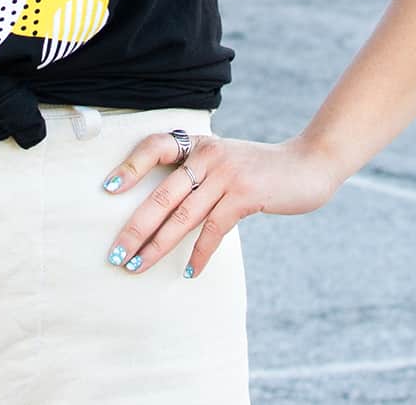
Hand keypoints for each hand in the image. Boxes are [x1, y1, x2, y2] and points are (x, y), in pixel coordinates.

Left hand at [100, 133, 339, 277]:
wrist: (307, 165)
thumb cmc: (259, 168)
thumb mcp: (224, 160)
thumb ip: (197, 173)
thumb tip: (159, 209)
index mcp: (198, 144)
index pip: (154, 146)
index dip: (130, 167)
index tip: (108, 189)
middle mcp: (208, 155)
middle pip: (162, 194)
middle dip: (135, 228)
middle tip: (115, 253)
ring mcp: (227, 175)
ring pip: (182, 216)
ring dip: (157, 246)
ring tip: (138, 266)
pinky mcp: (245, 195)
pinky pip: (214, 230)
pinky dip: (200, 254)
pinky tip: (189, 272)